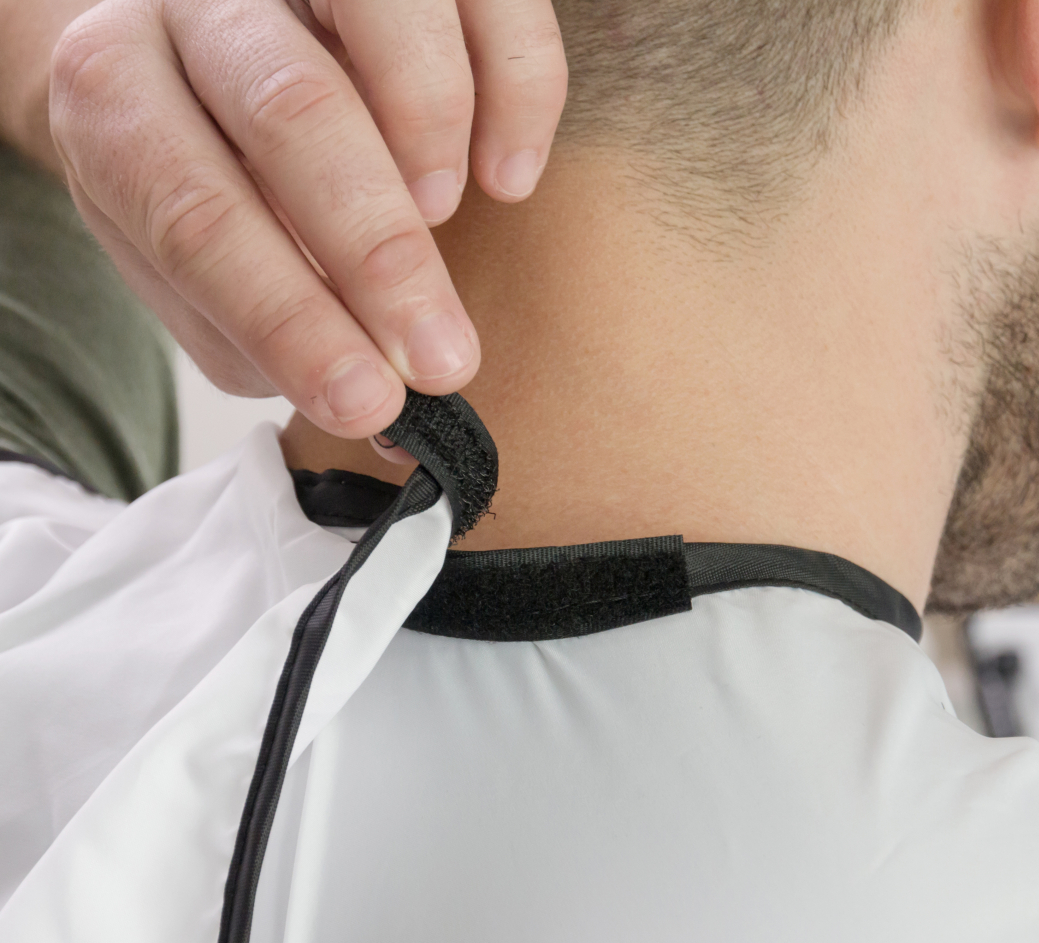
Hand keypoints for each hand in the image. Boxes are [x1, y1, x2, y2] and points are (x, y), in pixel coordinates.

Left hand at [45, 0, 567, 436]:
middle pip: (289, 109)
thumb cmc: (214, 195)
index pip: (195, 215)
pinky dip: (518, 90)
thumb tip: (378, 402)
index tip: (368, 403)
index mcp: (116, 98)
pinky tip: (508, 176)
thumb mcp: (204, 279)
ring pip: (382, 13)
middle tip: (444, 358)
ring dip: (434, 134)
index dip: (288, 320)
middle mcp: (195, 6)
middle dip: (381, 255)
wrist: (208, 74)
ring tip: (450, 218)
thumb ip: (264, 335)